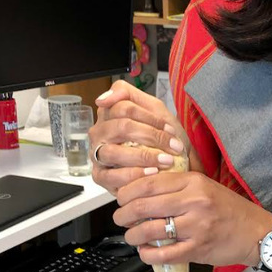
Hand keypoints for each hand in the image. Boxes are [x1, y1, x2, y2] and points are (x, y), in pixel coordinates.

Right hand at [88, 80, 191, 195]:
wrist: (172, 166)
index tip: (171, 129)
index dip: (151, 118)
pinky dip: (135, 174)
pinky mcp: (100, 177)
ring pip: (114, 152)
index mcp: (109, 114)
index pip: (123, 108)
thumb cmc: (160, 139)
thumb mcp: (152, 109)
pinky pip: (112, 176)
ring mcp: (97, 156)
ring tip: (166, 161)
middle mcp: (99, 134)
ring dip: (144, 156)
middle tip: (174, 146)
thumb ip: (128, 94)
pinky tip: (152, 173)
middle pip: (121, 127)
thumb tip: (102, 98)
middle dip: (152, 136)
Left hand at [113, 171, 271, 267]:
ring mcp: (197, 226)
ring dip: (133, 236)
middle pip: (144, 206)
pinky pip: (165, 254)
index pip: (149, 183)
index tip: (121, 198)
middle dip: (124, 214)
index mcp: (194, 182)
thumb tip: (144, 189)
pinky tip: (145, 253)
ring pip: (151, 230)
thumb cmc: (230, 210)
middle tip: (120, 218)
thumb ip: (178, 185)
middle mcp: (194, 202)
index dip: (127, 192)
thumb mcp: (206, 186)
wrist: (257, 232)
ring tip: (131, 237)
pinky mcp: (199, 248)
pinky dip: (149, 255)